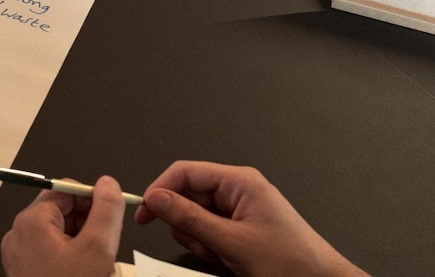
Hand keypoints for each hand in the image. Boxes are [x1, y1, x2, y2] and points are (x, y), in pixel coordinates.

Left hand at [1, 177, 124, 276]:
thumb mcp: (98, 248)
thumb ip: (106, 210)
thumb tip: (108, 184)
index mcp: (31, 221)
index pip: (65, 189)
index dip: (92, 197)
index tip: (112, 211)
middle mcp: (19, 234)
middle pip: (61, 211)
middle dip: (88, 223)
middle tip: (106, 244)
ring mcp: (20, 255)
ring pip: (59, 233)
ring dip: (83, 242)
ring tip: (97, 265)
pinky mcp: (25, 271)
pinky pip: (51, 253)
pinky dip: (72, 258)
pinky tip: (86, 272)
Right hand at [135, 162, 366, 276]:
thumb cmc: (289, 261)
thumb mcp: (233, 243)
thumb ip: (190, 219)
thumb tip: (154, 198)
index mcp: (239, 181)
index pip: (185, 172)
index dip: (160, 190)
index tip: (144, 214)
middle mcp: (237, 188)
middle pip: (187, 194)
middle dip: (186, 223)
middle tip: (202, 245)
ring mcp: (238, 206)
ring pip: (194, 215)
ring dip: (197, 237)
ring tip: (220, 254)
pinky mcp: (239, 224)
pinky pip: (207, 228)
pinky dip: (208, 244)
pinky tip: (225, 256)